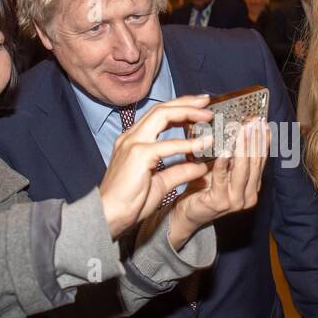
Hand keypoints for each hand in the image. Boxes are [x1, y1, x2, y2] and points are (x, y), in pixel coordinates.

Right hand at [99, 94, 213, 238]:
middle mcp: (131, 137)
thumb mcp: (160, 183)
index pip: (158, 115)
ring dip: (187, 113)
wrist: (109, 215)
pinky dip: (187, 143)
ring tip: (208, 116)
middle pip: (160, 109)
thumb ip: (179, 172)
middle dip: (185, 102)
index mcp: (133, 141)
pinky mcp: (138, 155)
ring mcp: (132, 143)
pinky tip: (203, 144)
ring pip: (162, 116)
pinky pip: (167, 145)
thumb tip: (200, 166)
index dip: (179, 108)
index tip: (199, 107)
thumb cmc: (129, 202)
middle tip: (207, 102)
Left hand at [168, 117, 269, 247]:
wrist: (187, 212)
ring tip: (242, 130)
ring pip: (242, 170)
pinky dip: (223, 164)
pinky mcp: (219, 202)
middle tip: (253, 121)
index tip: (262, 122)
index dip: (262, 140)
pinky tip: (224, 151)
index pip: (261, 159)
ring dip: (242, 148)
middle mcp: (249, 195)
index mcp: (252, 186)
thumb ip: (230, 155)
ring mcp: (236, 201)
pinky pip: (222, 179)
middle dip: (254, 140)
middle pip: (254, 163)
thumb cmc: (202, 187)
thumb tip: (235, 127)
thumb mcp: (220, 168)